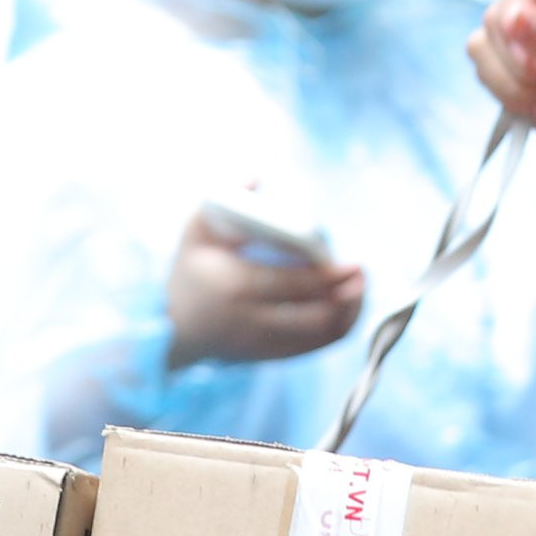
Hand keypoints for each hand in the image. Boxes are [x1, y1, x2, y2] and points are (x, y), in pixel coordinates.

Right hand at [164, 210, 363, 369]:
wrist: (174, 328)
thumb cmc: (192, 271)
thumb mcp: (196, 232)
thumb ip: (225, 201)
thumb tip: (256, 177)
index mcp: (235, 285)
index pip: (293, 284)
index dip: (329, 277)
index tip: (353, 264)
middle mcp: (249, 320)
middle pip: (313, 316)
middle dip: (346, 297)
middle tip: (362, 275)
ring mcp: (260, 344)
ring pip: (318, 338)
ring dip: (347, 316)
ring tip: (360, 292)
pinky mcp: (269, 357)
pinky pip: (312, 348)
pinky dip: (335, 331)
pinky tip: (347, 310)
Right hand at [470, 0, 535, 195]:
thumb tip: (512, 15)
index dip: (515, 12)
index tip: (530, 61)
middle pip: (499, 11)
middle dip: (517, 60)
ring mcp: (534, 33)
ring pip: (483, 40)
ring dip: (510, 81)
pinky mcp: (515, 62)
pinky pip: (481, 64)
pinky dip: (505, 92)